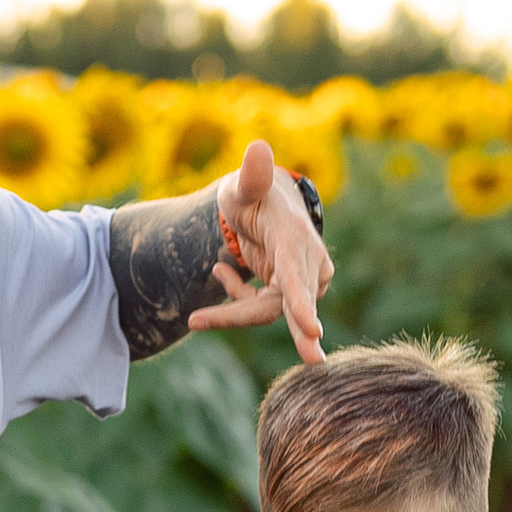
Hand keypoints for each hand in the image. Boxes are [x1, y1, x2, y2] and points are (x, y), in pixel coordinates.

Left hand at [201, 141, 332, 363]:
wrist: (261, 206)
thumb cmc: (251, 193)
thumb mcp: (245, 184)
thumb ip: (252, 175)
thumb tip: (257, 149)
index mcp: (296, 238)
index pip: (299, 275)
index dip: (302, 303)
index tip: (313, 330)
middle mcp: (308, 263)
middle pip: (287, 303)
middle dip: (299, 332)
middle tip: (315, 362)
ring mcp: (302, 281)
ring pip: (270, 312)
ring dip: (233, 314)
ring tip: (197, 317)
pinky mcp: (291, 294)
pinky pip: (261, 311)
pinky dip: (236, 304)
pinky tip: (221, 273)